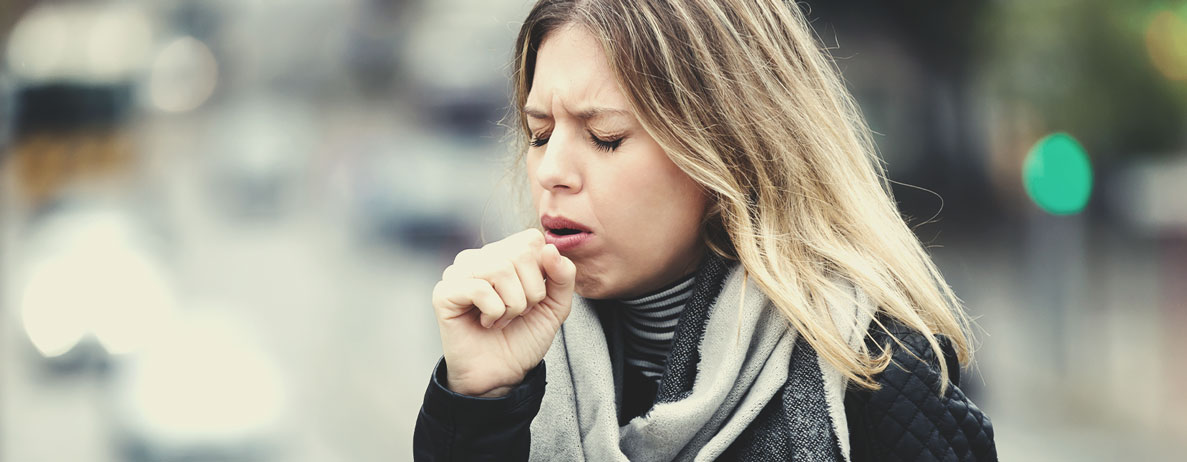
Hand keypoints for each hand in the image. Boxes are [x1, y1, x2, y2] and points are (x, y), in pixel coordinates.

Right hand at [431, 228, 576, 396]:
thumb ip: (563, 276)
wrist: (501, 375)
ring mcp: (458, 273)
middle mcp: (479, 258)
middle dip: (531, 292)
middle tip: (518, 312)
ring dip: (513, 304)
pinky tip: (486, 323)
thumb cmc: (523, 338)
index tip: (533, 298)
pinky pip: (479, 289)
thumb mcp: (555, 306)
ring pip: (500, 269)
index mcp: (503, 254)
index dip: (543, 272)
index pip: (531, 239)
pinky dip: (494, 312)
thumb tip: (550, 249)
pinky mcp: (444, 293)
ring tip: (502, 319)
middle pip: (519, 253)